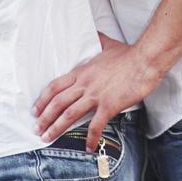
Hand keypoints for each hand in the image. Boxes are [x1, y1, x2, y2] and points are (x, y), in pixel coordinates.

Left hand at [32, 35, 164, 149]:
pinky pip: (95, 125)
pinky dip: (91, 138)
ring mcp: (96, 96)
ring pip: (69, 114)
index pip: (55, 86)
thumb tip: (94, 33)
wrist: (145, 60)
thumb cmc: (129, 54)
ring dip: (56, 128)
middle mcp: (85, 84)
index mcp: (82, 72)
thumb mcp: (108, 44)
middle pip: (57, 103)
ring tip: (48, 138)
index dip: (43, 99)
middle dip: (44, 118)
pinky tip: (89, 147)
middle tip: (37, 129)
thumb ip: (98, 39)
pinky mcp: (109, 106)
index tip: (36, 110)